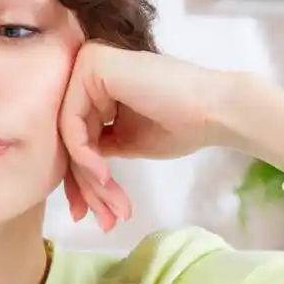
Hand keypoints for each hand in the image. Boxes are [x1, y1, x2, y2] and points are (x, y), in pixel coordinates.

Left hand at [58, 42, 283, 231]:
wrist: (216, 111)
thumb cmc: (181, 125)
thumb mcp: (127, 141)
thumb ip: (97, 146)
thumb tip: (72, 165)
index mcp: (96, 83)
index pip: (76, 135)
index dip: (82, 180)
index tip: (93, 214)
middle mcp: (88, 68)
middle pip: (70, 136)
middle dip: (85, 186)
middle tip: (103, 220)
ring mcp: (88, 63)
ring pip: (68, 134)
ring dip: (88, 179)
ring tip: (111, 207)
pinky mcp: (93, 65)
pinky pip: (72, 122)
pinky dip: (84, 156)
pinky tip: (104, 178)